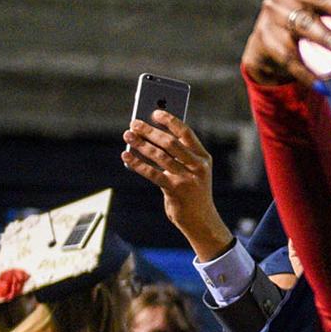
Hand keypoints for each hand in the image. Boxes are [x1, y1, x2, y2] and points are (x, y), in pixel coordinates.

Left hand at [123, 111, 229, 260]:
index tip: (154, 112)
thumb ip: (178, 154)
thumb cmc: (192, 191)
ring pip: (160, 156)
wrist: (200, 219)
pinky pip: (152, 173)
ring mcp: (187, 179)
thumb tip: (150, 135)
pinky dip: (137, 163)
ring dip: (141, 144)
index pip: (186, 133)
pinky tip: (126, 155)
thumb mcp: (192, 170)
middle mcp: (198, 166)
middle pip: (171, 143)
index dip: (170, 121)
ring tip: (127, 135)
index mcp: (204, 157)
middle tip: (134, 123)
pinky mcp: (175, 190)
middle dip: (150, 131)